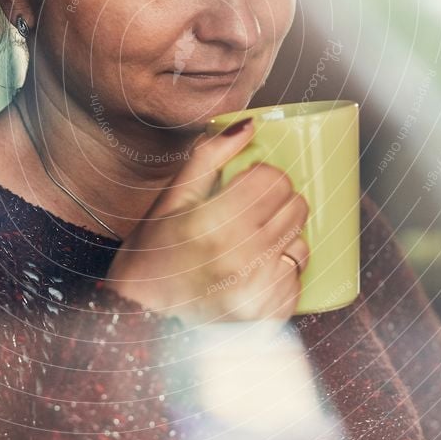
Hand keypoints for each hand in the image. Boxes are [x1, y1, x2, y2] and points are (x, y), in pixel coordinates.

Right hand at [106, 118, 309, 323]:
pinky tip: (257, 268)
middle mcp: (238, 257)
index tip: (251, 180)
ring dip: (284, 234)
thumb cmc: (153, 251)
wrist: (140, 314)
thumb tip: (248, 125)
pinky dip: (283, 268)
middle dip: (279, 200)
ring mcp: (255, 290)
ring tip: (254, 239)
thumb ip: (209, 156)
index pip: (273, 181)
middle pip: (294, 208)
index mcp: (213, 221)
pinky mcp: (265, 313)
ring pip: (300, 241)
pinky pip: (296, 277)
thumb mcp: (172, 197)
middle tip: (254, 207)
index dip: (265, 174)